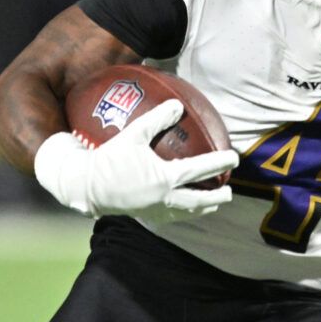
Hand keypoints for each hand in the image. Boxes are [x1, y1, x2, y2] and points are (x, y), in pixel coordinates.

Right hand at [33, 101, 236, 220]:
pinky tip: (184, 209)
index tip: (234, 158)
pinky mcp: (145, 216)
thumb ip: (156, 119)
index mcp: (164, 178)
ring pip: (186, 212)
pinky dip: (182, 213)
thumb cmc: (108, 158)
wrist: (86, 186)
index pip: (200, 170)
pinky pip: (170, 216)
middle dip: (217, 197)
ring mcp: (155, 210)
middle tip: (230, 191)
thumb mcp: (133, 135)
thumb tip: (177, 105)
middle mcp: (164, 198)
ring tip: (213, 204)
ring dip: (202, 208)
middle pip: (199, 200)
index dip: (219, 163)